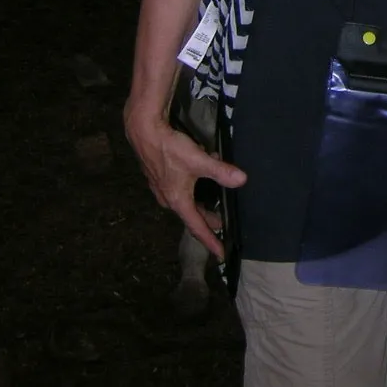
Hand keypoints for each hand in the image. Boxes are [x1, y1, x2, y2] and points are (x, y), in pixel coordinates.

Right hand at [124, 105, 246, 262]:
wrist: (144, 131)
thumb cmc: (170, 149)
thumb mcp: (199, 160)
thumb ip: (220, 171)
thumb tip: (242, 180)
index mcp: (178, 201)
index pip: (197, 227)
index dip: (210, 241)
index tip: (220, 254)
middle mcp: (168, 199)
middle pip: (192, 214)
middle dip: (208, 219)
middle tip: (222, 223)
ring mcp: (161, 188)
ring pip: (186, 200)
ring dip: (201, 200)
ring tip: (215, 198)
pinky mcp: (159, 177)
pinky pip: (180, 188)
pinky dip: (193, 186)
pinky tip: (202, 171)